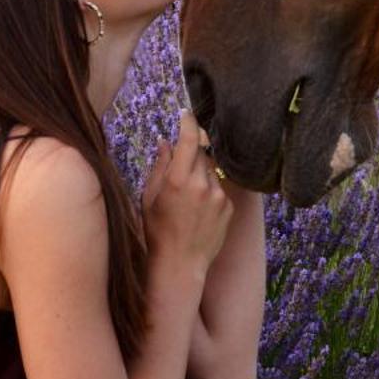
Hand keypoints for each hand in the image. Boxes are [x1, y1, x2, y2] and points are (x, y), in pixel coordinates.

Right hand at [141, 109, 232, 273]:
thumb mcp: (149, 197)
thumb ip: (160, 165)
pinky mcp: (229, 206)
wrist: (180, 264)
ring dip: (201, 175)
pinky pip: (220, 188)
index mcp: (178, 179)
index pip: (189, 138)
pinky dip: (210, 191)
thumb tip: (164, 141)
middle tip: (180, 172)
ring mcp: (219, 195)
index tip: (186, 114)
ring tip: (188, 199)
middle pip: (201, 153)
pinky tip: (199, 210)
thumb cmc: (157, 231)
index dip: (189, 122)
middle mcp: (202, 184)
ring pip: (211, 171)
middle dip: (191, 154)